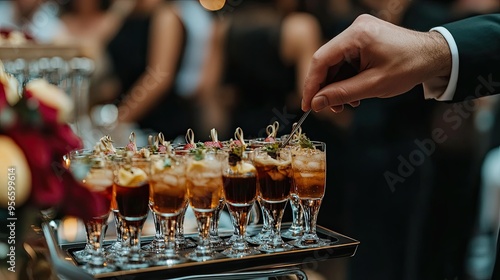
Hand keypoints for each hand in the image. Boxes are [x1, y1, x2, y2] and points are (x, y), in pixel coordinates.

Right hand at [301, 14, 450, 111]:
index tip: (307, 104)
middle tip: (327, 108)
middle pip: (326, 61)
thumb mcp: (373, 85)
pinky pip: (346, 60)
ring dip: (336, 85)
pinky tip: (353, 93)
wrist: (435, 55)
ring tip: (345, 104)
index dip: (311, 84)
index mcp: (357, 35)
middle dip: (325, 87)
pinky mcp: (364, 38)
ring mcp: (359, 32)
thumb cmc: (409, 67)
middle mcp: (355, 29)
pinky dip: (346, 77)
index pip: (321, 60)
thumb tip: (316, 103)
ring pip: (335, 62)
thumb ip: (341, 94)